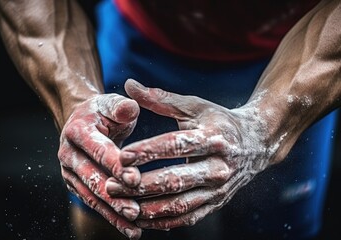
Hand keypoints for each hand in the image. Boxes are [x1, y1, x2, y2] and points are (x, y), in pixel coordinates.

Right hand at [58, 94, 141, 238]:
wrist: (83, 121)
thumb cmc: (103, 112)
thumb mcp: (111, 103)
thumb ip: (121, 106)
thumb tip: (131, 108)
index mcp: (77, 131)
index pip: (99, 150)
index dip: (116, 165)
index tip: (135, 179)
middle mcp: (68, 154)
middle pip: (92, 178)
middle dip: (114, 196)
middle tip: (134, 211)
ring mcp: (70, 172)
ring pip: (92, 196)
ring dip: (113, 213)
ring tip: (133, 228)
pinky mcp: (77, 184)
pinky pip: (95, 202)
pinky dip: (111, 216)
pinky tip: (129, 228)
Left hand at [106, 79, 285, 229]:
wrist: (255, 143)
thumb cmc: (219, 121)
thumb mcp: (194, 106)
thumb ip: (161, 98)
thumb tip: (128, 84)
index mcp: (213, 137)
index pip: (177, 145)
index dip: (149, 151)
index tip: (122, 155)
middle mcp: (219, 166)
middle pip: (176, 180)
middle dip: (141, 185)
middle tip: (111, 185)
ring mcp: (219, 189)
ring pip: (180, 205)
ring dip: (147, 208)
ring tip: (120, 204)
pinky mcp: (216, 203)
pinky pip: (187, 218)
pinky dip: (162, 221)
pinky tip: (140, 219)